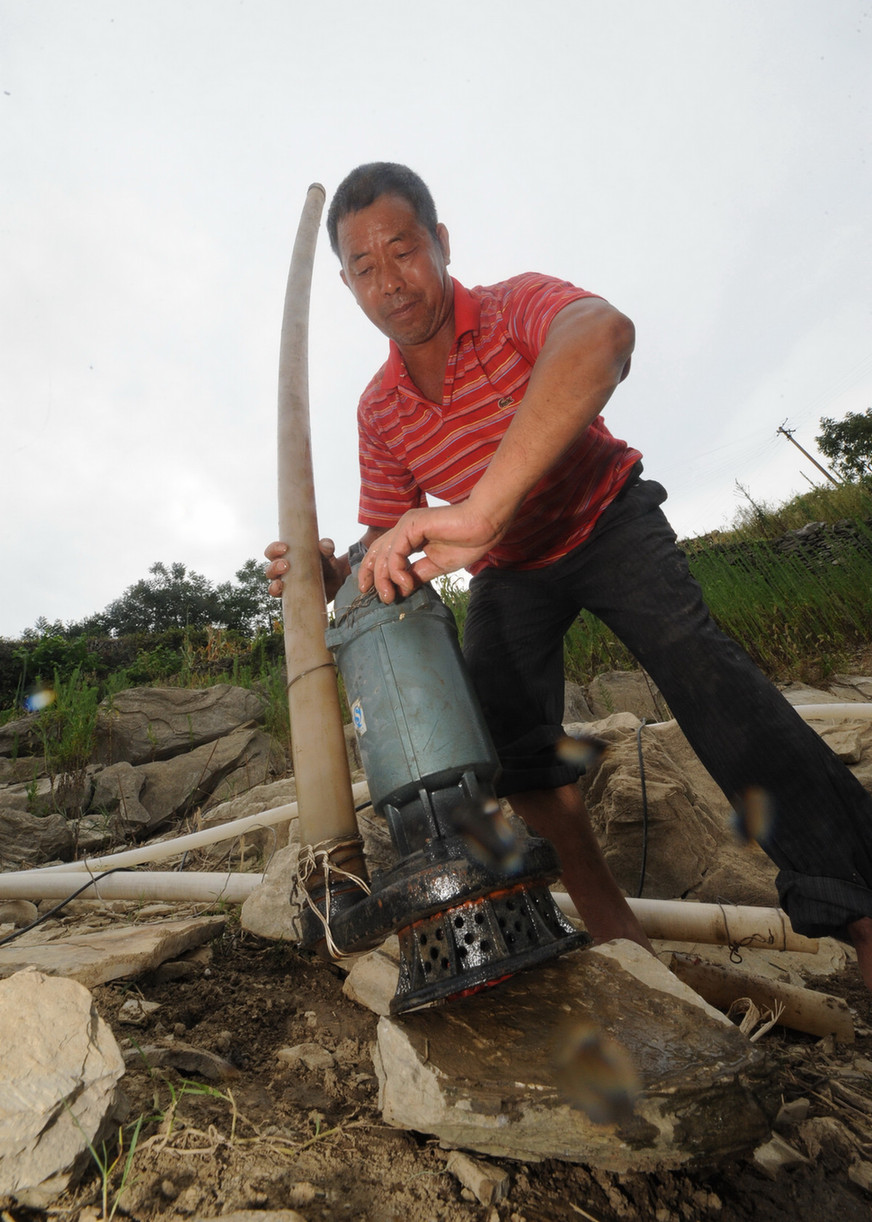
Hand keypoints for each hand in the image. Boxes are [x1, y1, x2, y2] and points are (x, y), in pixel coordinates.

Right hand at [264, 538, 346, 603]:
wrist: (336, 583)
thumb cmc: (327, 564)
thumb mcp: (328, 554)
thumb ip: (327, 547)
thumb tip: (324, 544)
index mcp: (287, 557)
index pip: (273, 551)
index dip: (274, 548)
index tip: (284, 548)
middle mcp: (283, 571)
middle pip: (270, 569)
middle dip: (274, 566)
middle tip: (285, 564)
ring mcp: (286, 585)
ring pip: (272, 585)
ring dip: (274, 584)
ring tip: (280, 583)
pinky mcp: (291, 597)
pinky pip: (280, 597)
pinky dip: (278, 595)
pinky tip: (282, 592)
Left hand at [357, 500, 505, 602]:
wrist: (483, 527)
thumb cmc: (466, 542)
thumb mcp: (435, 566)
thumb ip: (417, 574)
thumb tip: (401, 589)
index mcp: (409, 537)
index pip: (382, 554)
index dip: (372, 572)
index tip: (373, 592)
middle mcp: (404, 529)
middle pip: (376, 554)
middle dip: (371, 577)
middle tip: (382, 598)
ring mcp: (406, 525)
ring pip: (383, 555)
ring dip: (384, 580)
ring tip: (392, 596)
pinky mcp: (411, 525)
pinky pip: (395, 553)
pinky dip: (396, 571)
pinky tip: (406, 583)